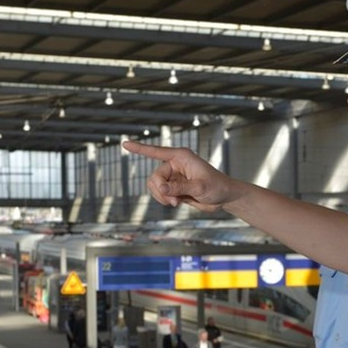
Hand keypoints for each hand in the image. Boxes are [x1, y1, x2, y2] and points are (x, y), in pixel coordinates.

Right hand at [121, 141, 241, 211]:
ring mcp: (173, 176)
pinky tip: (177, 203)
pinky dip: (165, 200)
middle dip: (160, 191)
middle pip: (154, 177)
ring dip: (162, 197)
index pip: (156, 152)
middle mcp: (174, 164)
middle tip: (173, 201)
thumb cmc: (216, 187)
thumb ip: (179, 187)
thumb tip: (160, 187)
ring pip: (154, 186)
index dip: (139, 148)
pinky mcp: (173, 187)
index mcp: (181, 157)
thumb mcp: (199, 187)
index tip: (124, 143)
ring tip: (175, 203)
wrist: (223, 197)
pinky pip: (160, 193)